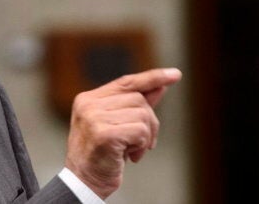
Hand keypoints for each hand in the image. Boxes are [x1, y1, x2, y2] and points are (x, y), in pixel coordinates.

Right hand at [64, 67, 181, 198]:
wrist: (83, 183)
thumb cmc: (100, 156)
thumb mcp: (118, 126)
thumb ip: (136, 105)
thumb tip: (160, 86)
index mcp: (88, 99)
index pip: (126, 82)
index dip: (152, 77)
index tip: (175, 74)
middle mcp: (89, 104)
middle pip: (138, 99)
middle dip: (149, 122)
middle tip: (142, 144)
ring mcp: (94, 117)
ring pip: (142, 114)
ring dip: (145, 137)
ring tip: (132, 151)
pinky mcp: (104, 133)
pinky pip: (140, 130)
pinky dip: (142, 145)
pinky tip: (130, 156)